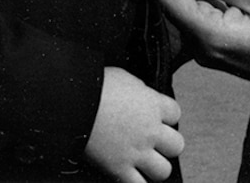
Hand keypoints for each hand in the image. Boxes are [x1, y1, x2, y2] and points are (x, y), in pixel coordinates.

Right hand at [84, 65, 183, 182]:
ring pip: (163, 170)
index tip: (159, 117)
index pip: (176, 113)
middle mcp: (149, 130)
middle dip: (167, 145)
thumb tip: (141, 96)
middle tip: (156, 143)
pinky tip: (131, 177)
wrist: (73, 101)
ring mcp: (136, 151)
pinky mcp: (119, 168)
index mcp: (152, 104)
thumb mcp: (124, 78)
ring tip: (146, 163)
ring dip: (156, 167)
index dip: (167, 116)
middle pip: (176, 145)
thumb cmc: (94, 86)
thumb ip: (139, 91)